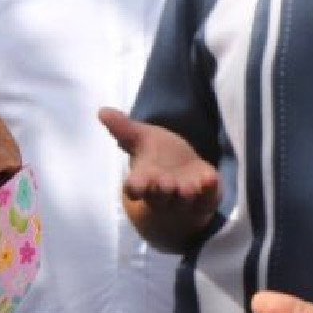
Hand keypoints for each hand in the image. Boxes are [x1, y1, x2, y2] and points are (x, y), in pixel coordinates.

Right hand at [100, 108, 220, 246]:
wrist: (186, 173)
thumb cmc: (160, 157)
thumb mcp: (143, 139)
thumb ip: (124, 129)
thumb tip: (102, 110)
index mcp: (145, 180)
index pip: (135, 188)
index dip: (135, 188)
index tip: (135, 186)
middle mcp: (163, 194)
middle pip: (160, 197)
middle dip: (162, 191)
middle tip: (165, 183)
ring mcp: (186, 199)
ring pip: (184, 201)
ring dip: (185, 194)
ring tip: (187, 187)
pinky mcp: (206, 198)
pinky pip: (208, 197)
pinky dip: (210, 190)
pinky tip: (211, 178)